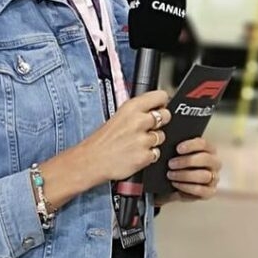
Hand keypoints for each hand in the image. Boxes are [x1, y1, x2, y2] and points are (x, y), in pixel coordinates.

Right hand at [39, 90, 171, 207]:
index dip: (161, 103)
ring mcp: (142, 140)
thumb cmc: (102, 140)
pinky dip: (149, 155)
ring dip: (153, 141)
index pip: (160, 96)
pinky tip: (136, 153)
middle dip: (161, 122)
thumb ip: (137, 111)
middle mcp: (138, 121)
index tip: (159, 106)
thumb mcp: (118, 116)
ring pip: (162, 136)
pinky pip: (156, 153)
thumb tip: (155, 107)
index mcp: (131, 108)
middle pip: (166, 116)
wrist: (91, 161)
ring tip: (137, 143)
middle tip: (149, 127)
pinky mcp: (145, 156)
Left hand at [164, 137, 221, 201]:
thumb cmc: (178, 165)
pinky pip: (201, 190)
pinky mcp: (210, 192)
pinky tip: (175, 184)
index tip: (178, 149)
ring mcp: (214, 178)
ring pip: (204, 175)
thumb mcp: (178, 155)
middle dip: (187, 161)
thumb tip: (167, 142)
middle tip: (171, 164)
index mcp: (209, 149)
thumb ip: (178, 150)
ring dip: (185, 175)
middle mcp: (214, 163)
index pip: (204, 144)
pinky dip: (186, 187)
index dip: (191, 145)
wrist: (175, 185)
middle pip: (206, 159)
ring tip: (170, 175)